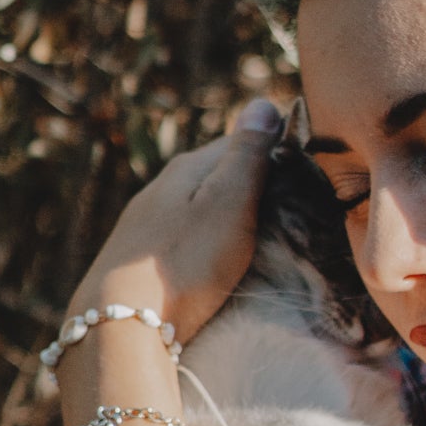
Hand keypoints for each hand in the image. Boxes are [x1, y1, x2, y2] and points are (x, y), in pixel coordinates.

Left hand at [67, 97, 281, 342]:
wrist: (121, 322)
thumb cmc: (185, 262)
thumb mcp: (229, 202)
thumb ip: (247, 154)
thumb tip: (262, 103)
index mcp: (186, 167)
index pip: (240, 142)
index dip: (273, 152)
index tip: (305, 170)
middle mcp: (160, 188)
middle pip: (215, 175)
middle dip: (248, 183)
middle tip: (288, 206)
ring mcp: (144, 225)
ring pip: (195, 208)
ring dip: (224, 216)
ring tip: (254, 236)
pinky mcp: (135, 261)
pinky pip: (180, 237)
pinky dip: (201, 241)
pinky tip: (210, 261)